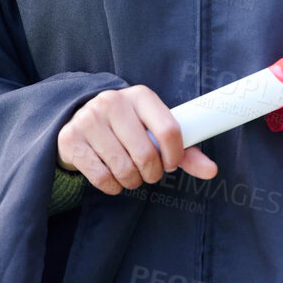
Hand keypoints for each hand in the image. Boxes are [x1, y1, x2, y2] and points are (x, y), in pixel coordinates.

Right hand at [56, 84, 217, 195]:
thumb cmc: (128, 128)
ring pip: (124, 169)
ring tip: (130, 174)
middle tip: (148, 173)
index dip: (175, 156)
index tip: (170, 165)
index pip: (169, 130)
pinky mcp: (71, 139)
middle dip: (152, 173)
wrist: (80, 121)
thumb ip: (184, 150)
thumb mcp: (154, 130)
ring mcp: (89, 119)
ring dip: (132, 181)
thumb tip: (212, 171)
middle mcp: (113, 102)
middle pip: (146, 155)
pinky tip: (112, 178)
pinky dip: (112, 186)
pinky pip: (102, 178)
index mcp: (140, 95)